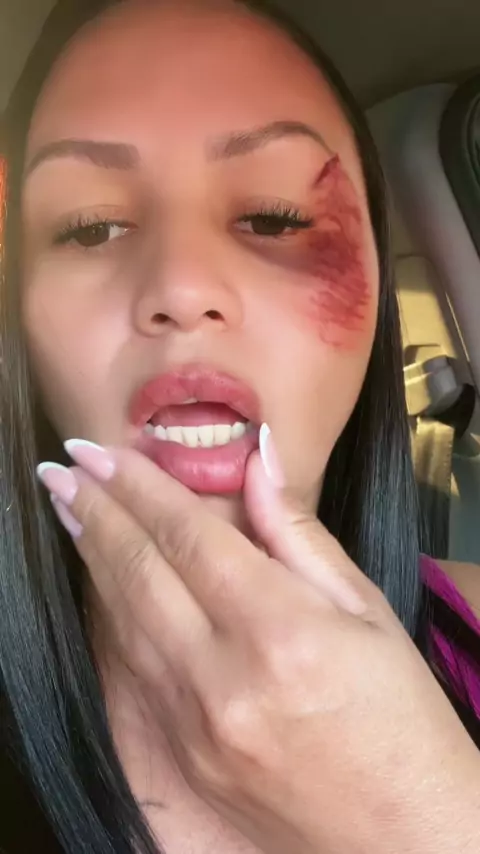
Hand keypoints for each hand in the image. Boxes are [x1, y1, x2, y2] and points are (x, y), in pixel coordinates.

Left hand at [38, 436, 479, 853]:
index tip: (101, 451)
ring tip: (69, 512)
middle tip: (63, 469)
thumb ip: (300, 533)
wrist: (400, 838)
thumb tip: (260, 457)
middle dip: (94, 512)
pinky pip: (123, 677)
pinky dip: (103, 623)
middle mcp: (222, 678)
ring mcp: (191, 727)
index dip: (138, 487)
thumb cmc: (398, 717)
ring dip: (89, 562)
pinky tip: (94, 589)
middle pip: (138, 574)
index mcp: (280, 629)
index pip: (188, 536)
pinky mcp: (178, 762)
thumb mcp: (367, 612)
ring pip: (119, 624)